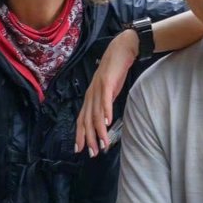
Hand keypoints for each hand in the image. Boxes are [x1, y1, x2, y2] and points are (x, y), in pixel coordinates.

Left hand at [75, 29, 138, 156]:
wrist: (122, 49)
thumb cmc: (116, 71)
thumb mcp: (109, 91)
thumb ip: (105, 104)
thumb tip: (105, 120)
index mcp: (90, 97)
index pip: (82, 120)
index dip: (80, 135)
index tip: (80, 150)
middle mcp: (91, 94)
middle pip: (86, 120)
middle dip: (89, 138)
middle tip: (93, 153)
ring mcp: (97, 88)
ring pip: (96, 114)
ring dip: (99, 131)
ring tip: (103, 144)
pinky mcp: (107, 82)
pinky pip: (105, 99)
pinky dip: (105, 112)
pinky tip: (107, 122)